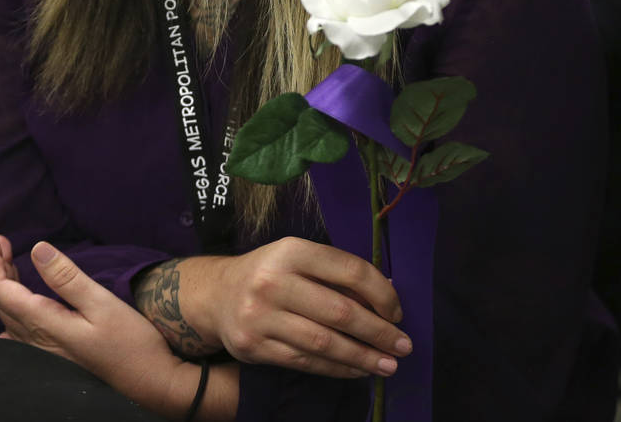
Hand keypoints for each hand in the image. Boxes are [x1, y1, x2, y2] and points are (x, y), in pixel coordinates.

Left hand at [0, 230, 214, 418]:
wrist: (146, 381)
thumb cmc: (129, 341)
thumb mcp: (101, 302)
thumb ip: (66, 277)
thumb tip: (36, 248)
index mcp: (43, 323)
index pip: (0, 290)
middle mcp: (35, 339)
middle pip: (0, 301)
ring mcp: (42, 350)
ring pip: (8, 313)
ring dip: (4, 283)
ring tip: (7, 258)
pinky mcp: (53, 354)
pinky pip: (18, 327)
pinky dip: (12, 303)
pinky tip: (19, 300)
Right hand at [149, 238, 411, 378]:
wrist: (217, 294)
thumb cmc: (270, 272)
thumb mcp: (297, 258)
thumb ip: (334, 274)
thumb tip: (385, 301)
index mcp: (291, 250)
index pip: (348, 270)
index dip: (381, 293)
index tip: (398, 312)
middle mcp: (273, 281)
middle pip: (339, 312)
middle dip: (378, 332)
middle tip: (403, 345)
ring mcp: (261, 316)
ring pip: (324, 343)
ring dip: (363, 357)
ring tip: (388, 365)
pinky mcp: (254, 347)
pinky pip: (306, 362)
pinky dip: (337, 368)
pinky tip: (357, 369)